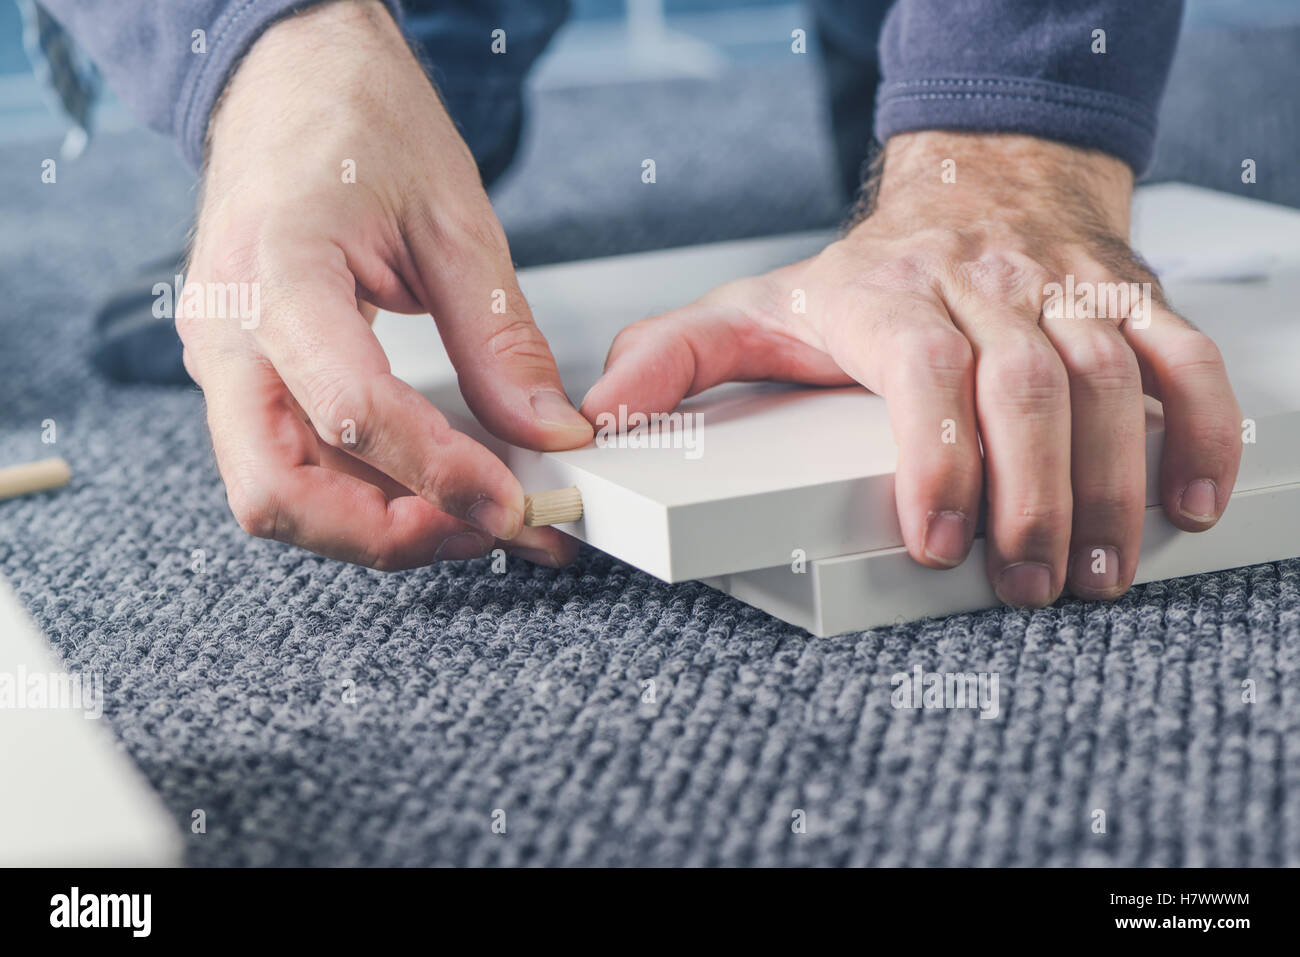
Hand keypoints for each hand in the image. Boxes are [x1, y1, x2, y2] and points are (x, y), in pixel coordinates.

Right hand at [180, 1, 592, 569]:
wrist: (291, 82)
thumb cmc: (358, 123)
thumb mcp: (454, 220)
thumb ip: (500, 338)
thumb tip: (547, 432)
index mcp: (277, 270)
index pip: (349, 409)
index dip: (439, 473)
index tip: (513, 501)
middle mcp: (228, 332)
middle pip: (279, 492)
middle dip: (389, 534)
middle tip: (489, 527)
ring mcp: (226, 361)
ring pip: (280, 495)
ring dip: (380, 526)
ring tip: (478, 513)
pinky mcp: (245, 377)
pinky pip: (294, 464)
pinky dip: (364, 493)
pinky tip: (435, 485)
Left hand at [582, 132, 1241, 605]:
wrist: (974, 182)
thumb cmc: (866, 272)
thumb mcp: (756, 307)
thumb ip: (678, 360)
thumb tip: (604, 417)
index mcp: (887, 296)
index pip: (924, 370)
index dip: (939, 455)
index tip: (939, 540)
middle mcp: (982, 286)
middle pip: (1028, 384)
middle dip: (1034, 495)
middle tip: (1028, 585)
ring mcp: (1062, 290)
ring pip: (1110, 377)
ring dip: (1114, 481)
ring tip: (1099, 573)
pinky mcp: (1124, 297)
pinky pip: (1179, 352)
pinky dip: (1200, 425)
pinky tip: (1191, 497)